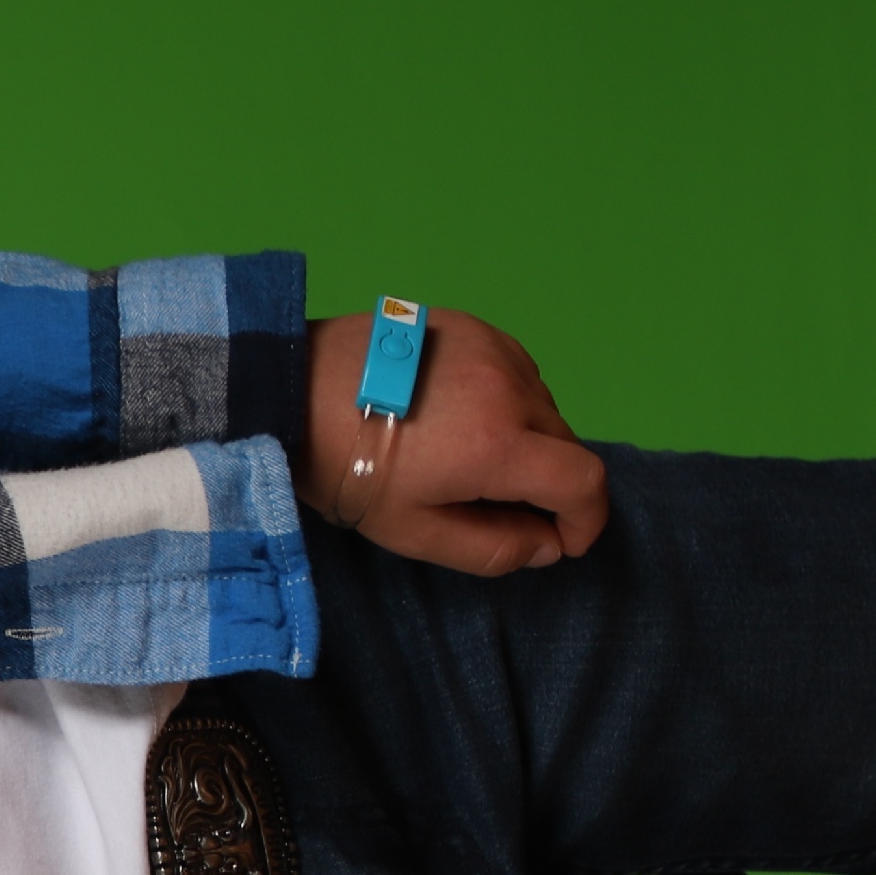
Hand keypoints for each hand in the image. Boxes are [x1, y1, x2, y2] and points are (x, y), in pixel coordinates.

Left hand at [299, 308, 611, 574]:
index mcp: (498, 444)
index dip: (586, 519)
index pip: (585, 482)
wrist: (288, 389)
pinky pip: (518, 372)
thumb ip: (493, 549)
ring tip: (466, 456)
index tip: (564, 540)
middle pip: (566, 445)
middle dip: (547, 484)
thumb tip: (548, 545)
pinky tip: (458, 414)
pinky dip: (508, 400)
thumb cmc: (344, 470)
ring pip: (545, 407)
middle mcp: (510, 388)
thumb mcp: (415, 532)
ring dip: (528, 439)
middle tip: (497, 504)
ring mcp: (495, 348)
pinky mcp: (474, 325)